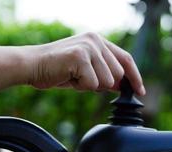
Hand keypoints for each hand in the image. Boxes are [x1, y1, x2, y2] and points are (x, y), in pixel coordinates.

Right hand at [23, 32, 145, 94]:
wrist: (31, 65)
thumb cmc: (57, 69)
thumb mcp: (85, 71)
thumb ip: (105, 74)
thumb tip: (124, 85)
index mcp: (98, 40)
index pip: (125, 58)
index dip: (135, 76)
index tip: (140, 91)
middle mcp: (96, 40)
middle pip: (117, 75)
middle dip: (101, 84)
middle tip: (80, 79)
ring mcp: (88, 47)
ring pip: (106, 81)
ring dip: (89, 85)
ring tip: (72, 76)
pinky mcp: (80, 56)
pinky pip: (92, 84)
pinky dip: (80, 87)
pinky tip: (67, 77)